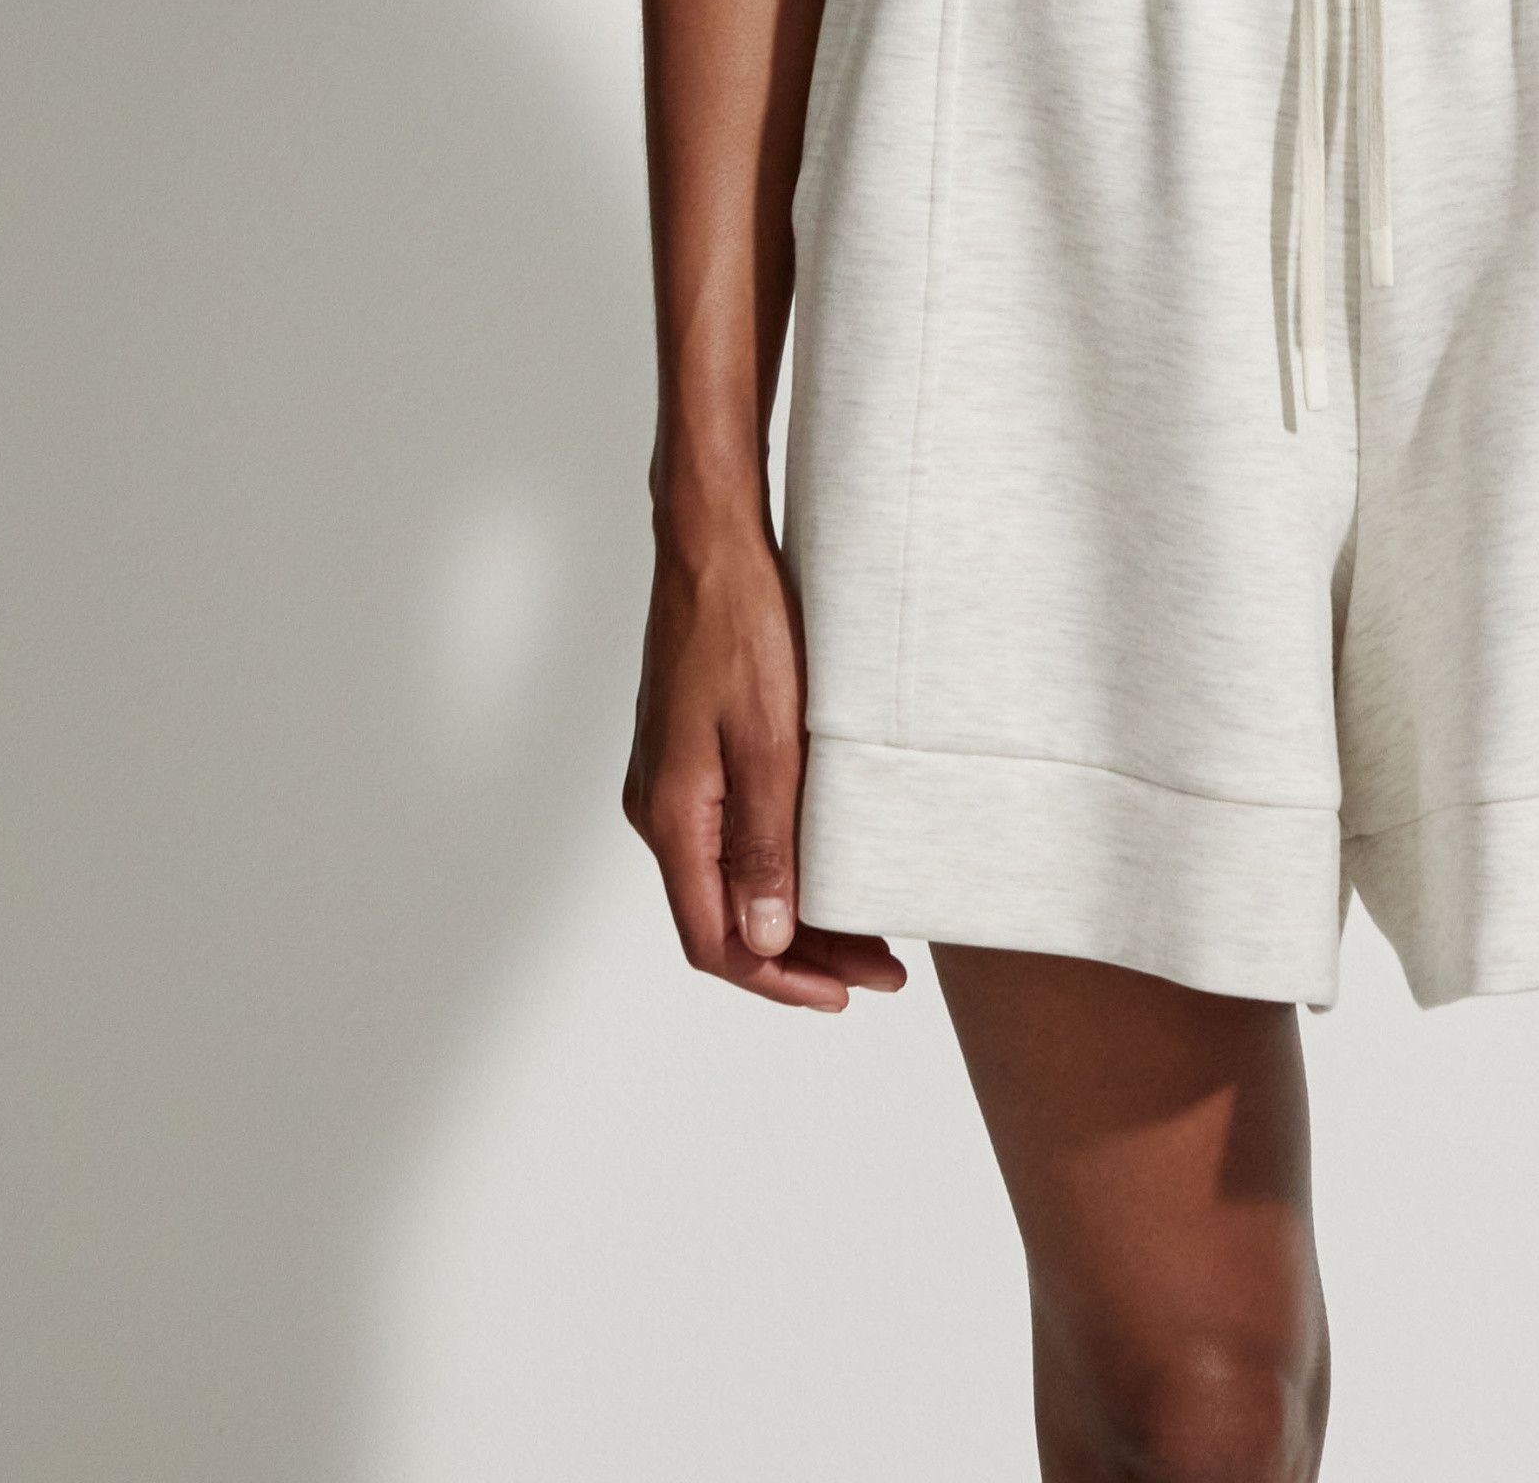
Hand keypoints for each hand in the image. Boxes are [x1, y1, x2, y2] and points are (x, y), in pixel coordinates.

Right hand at [623, 523, 904, 1008]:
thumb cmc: (741, 626)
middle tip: (879, 970)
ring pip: (728, 879)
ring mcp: (670, 781)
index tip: (843, 995)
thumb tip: (763, 942)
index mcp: (670, 816)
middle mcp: (659, 809)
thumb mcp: (769, 741)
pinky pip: (727, 838)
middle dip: (800, 954)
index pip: (714, 939)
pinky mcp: (689, 755)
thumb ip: (765, 846)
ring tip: (866, 931)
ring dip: (792, 913)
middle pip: (722, 918)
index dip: (778, 979)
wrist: (711, 543)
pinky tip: (823, 865)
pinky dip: (777, 866)